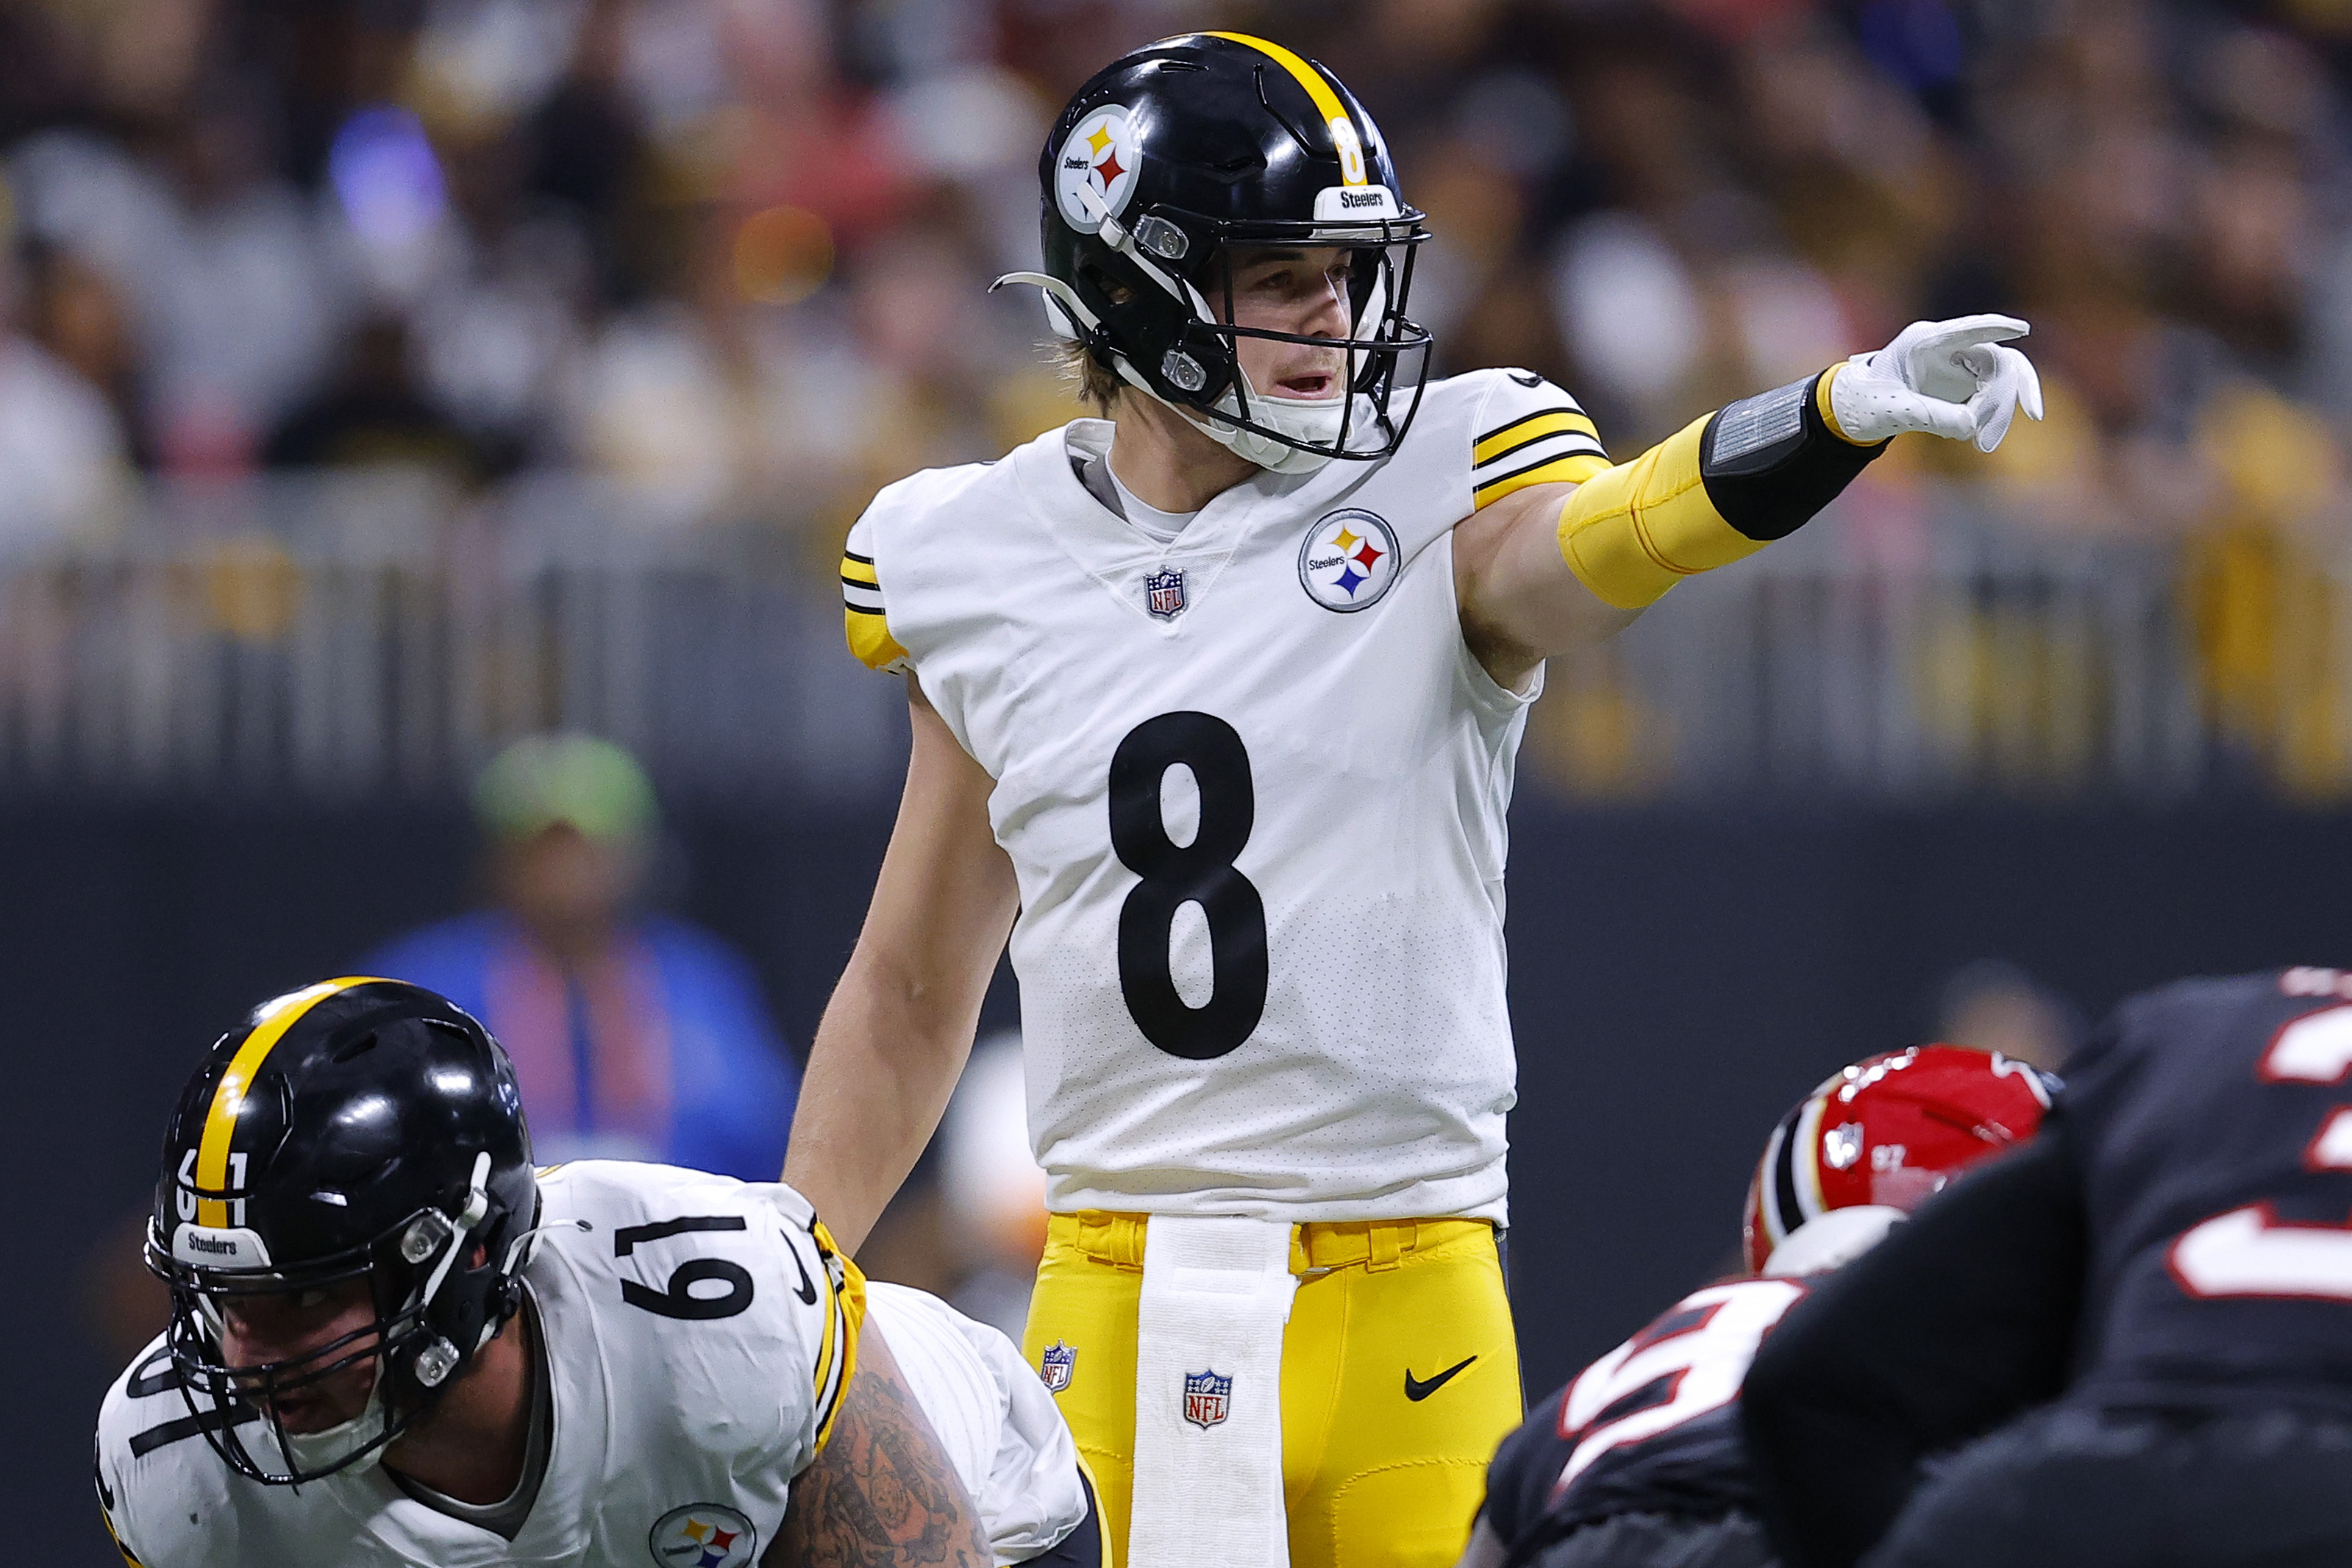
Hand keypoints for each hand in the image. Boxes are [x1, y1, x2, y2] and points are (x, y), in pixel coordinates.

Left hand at [1830, 314, 2044, 452]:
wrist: (1852, 411)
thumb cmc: (1864, 403)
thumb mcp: (1894, 412)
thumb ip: (1931, 416)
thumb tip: (1972, 427)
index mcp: (1923, 341)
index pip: (1968, 330)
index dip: (1995, 328)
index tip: (2021, 329)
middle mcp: (1947, 346)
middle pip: (1996, 362)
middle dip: (2000, 401)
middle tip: (1986, 442)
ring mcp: (1958, 363)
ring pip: (2000, 378)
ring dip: (2000, 411)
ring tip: (1983, 444)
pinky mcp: (1964, 382)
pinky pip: (1992, 392)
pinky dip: (1992, 415)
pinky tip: (1977, 438)